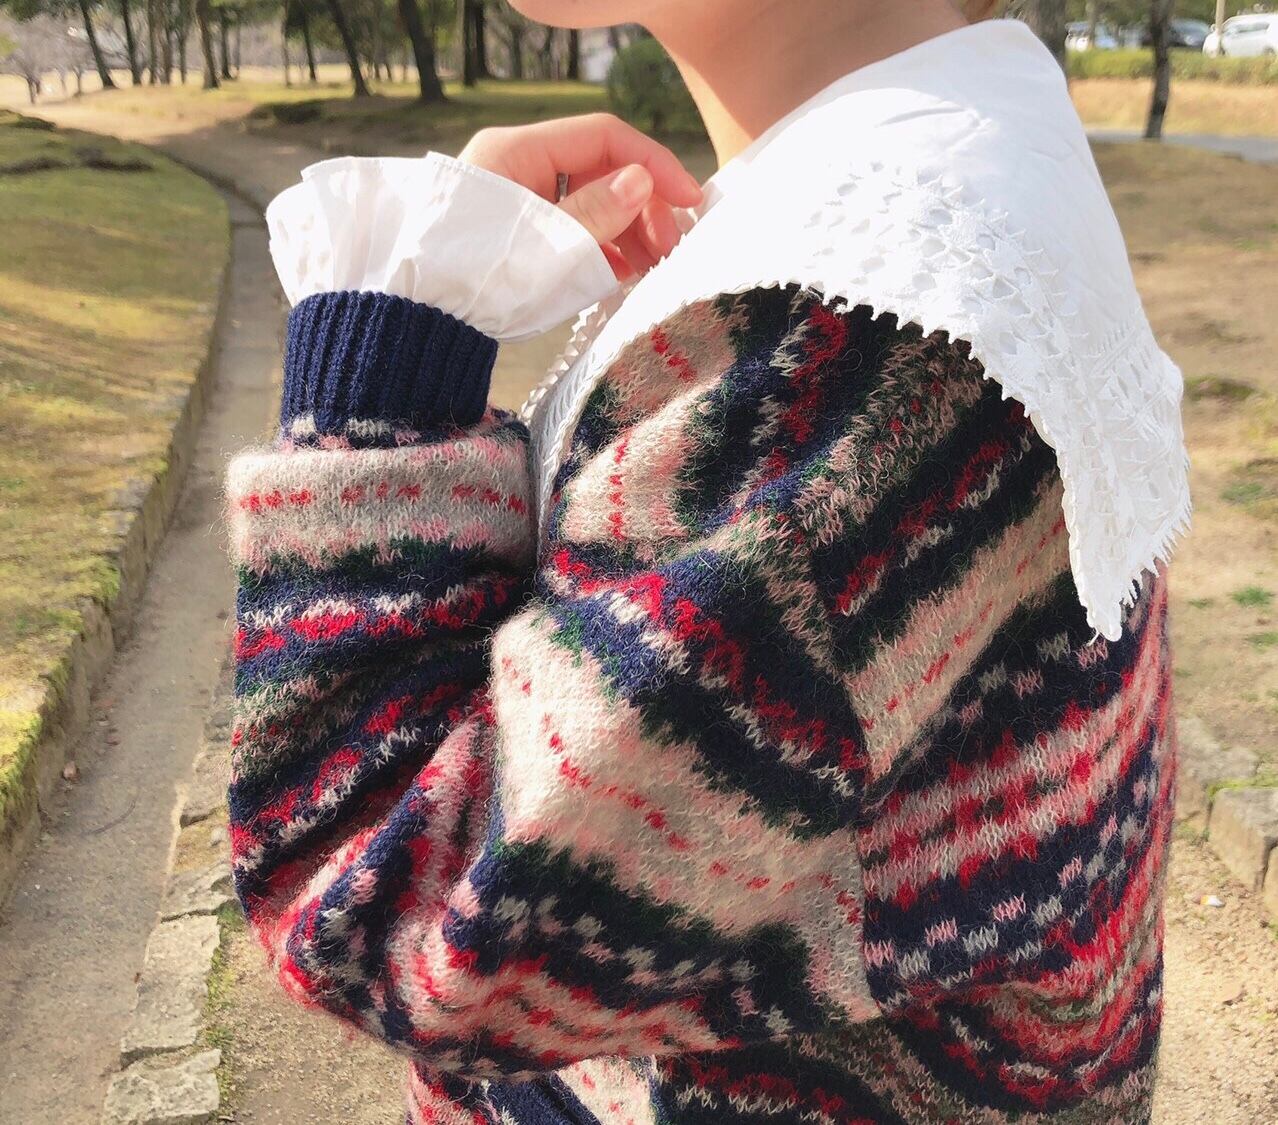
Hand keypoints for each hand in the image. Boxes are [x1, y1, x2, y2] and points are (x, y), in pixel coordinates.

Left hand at [459, 113, 702, 280]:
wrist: (427, 326)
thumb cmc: (482, 282)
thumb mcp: (549, 245)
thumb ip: (598, 212)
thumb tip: (643, 179)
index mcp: (517, 152)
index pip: (602, 136)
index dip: (653, 164)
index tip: (690, 199)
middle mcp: (517, 168)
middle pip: (600, 170)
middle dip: (642, 205)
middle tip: (670, 246)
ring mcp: (519, 203)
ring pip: (590, 202)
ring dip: (628, 229)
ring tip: (654, 263)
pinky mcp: (521, 237)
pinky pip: (572, 230)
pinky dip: (602, 248)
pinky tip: (624, 272)